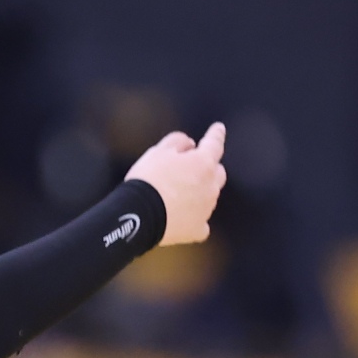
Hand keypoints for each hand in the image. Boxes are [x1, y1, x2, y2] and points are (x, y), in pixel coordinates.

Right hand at [126, 122, 227, 244]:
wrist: (138, 215)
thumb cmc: (148, 179)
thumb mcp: (158, 151)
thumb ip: (178, 142)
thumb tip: (189, 145)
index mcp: (203, 163)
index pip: (214, 143)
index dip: (216, 134)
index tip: (219, 128)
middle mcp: (211, 186)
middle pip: (217, 173)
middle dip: (207, 168)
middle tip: (189, 168)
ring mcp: (206, 209)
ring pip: (209, 196)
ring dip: (199, 192)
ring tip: (176, 194)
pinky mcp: (197, 229)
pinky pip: (200, 221)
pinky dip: (193, 218)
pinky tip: (180, 217)